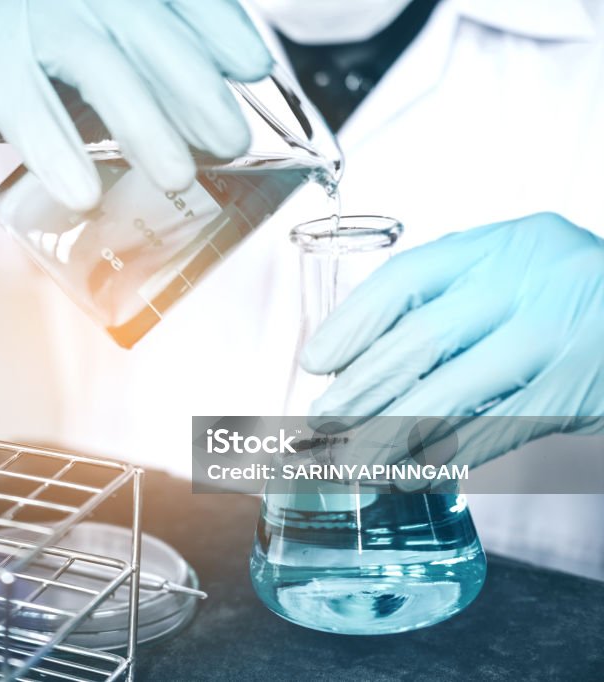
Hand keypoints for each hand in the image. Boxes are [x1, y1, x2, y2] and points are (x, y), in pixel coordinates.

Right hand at [0, 0, 271, 210]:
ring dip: (143, 121)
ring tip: (177, 176)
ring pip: (94, 61)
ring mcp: (21, 17)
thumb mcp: (101, 65)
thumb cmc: (34, 70)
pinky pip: (26, 107)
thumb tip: (220, 129)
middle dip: (193, 84)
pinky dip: (58, 150)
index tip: (254, 67)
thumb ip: (151, 81)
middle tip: (229, 140)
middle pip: (143, 24)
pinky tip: (83, 190)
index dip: (218, 23)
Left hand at [301, 212, 603, 467]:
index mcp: (500, 245)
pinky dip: (447, 456)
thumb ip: (449, 303)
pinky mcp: (580, 391)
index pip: (406, 279)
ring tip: (355, 461)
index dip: (352, 323)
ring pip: (451, 393)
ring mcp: (558, 335)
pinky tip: (413, 474)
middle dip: (361, 389)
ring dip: (392, 434)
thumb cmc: (570, 302)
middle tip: (321, 423)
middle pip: (420, 339)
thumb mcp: (514, 277)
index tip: (315, 362)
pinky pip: (496, 431)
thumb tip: (354, 369)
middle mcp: (529, 281)